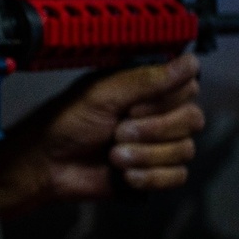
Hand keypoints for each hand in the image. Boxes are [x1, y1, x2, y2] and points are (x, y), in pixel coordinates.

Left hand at [0, 54, 203, 215]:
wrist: (47, 165)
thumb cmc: (64, 123)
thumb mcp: (102, 95)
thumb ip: (146, 80)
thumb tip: (189, 61)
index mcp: (143, 89)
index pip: (187, 87)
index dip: (165, 100)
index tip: (133, 106)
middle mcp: (155, 113)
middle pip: (191, 119)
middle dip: (153, 130)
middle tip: (118, 131)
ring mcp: (156, 144)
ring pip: (185, 150)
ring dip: (147, 155)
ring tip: (113, 154)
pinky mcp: (154, 172)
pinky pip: (177, 176)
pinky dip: (150, 177)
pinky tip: (125, 174)